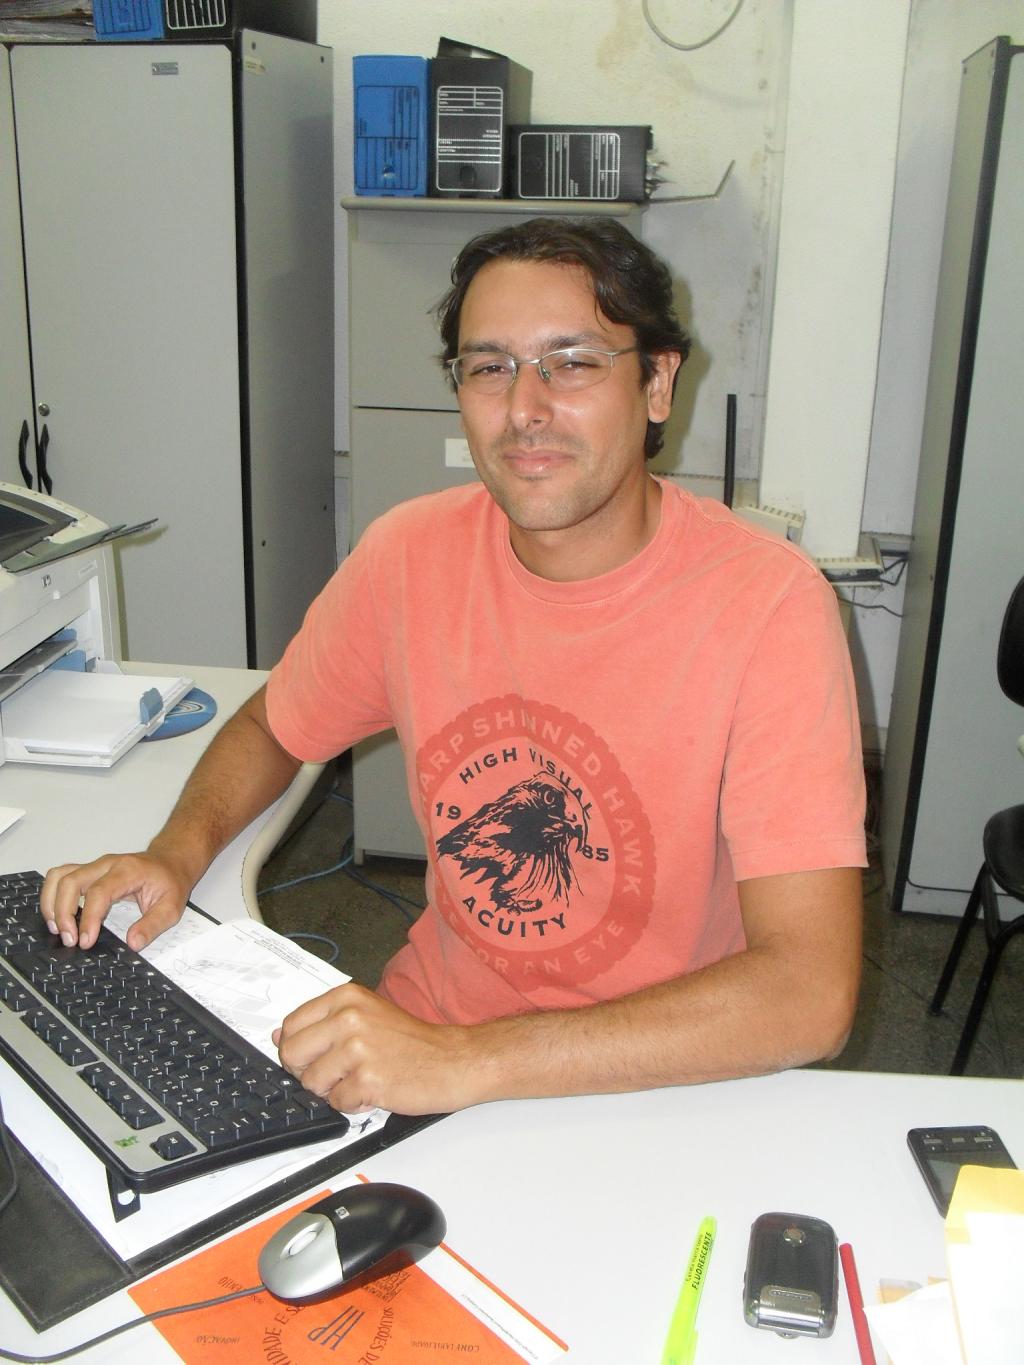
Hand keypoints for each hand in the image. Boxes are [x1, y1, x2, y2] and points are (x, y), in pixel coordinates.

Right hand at [40, 853, 191, 951]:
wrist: (170, 861)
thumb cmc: (170, 882)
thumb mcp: (172, 906)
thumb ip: (153, 925)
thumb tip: (132, 943)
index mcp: (128, 871)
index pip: (99, 892)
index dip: (89, 918)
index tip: (85, 941)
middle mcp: (107, 864)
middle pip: (71, 882)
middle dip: (64, 913)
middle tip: (69, 940)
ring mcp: (95, 865)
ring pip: (59, 876)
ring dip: (51, 903)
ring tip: (57, 929)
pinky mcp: (88, 871)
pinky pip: (60, 876)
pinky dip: (52, 896)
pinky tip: (57, 917)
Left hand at [273, 984, 473, 1116]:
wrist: (453, 1060)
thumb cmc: (412, 1042)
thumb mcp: (367, 1014)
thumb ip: (323, 1022)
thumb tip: (277, 1036)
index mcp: (346, 998)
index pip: (290, 1026)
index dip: (298, 1048)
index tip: (316, 1055)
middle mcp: (349, 1018)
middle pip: (291, 1055)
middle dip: (309, 1071)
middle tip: (338, 1072)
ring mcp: (358, 1049)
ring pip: (311, 1084)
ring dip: (333, 1090)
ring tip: (362, 1078)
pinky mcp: (368, 1080)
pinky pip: (337, 1103)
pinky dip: (353, 1104)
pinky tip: (375, 1090)